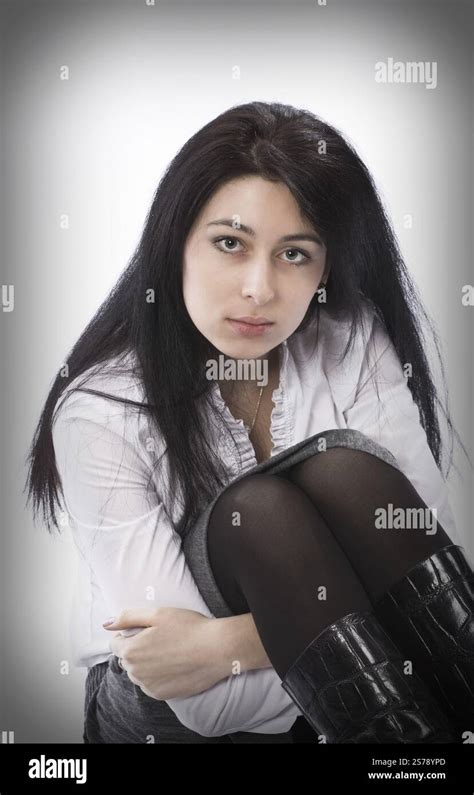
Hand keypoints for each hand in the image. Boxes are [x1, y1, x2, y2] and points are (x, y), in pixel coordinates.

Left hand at [104, 607, 224, 698]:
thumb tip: (106, 624)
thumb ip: (128, 617)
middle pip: (127, 659)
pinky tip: (174, 665)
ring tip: (170, 652)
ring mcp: (148, 686)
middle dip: (138, 648)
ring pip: (139, 673)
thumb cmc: (188, 627)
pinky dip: (158, 676)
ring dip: (147, 664)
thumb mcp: (157, 613)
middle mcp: (135, 672)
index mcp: (131, 650)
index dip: (130, 634)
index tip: (147, 630)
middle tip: (162, 639)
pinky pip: (151, 684)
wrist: (217, 649)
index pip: (115, 644)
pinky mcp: (161, 695)